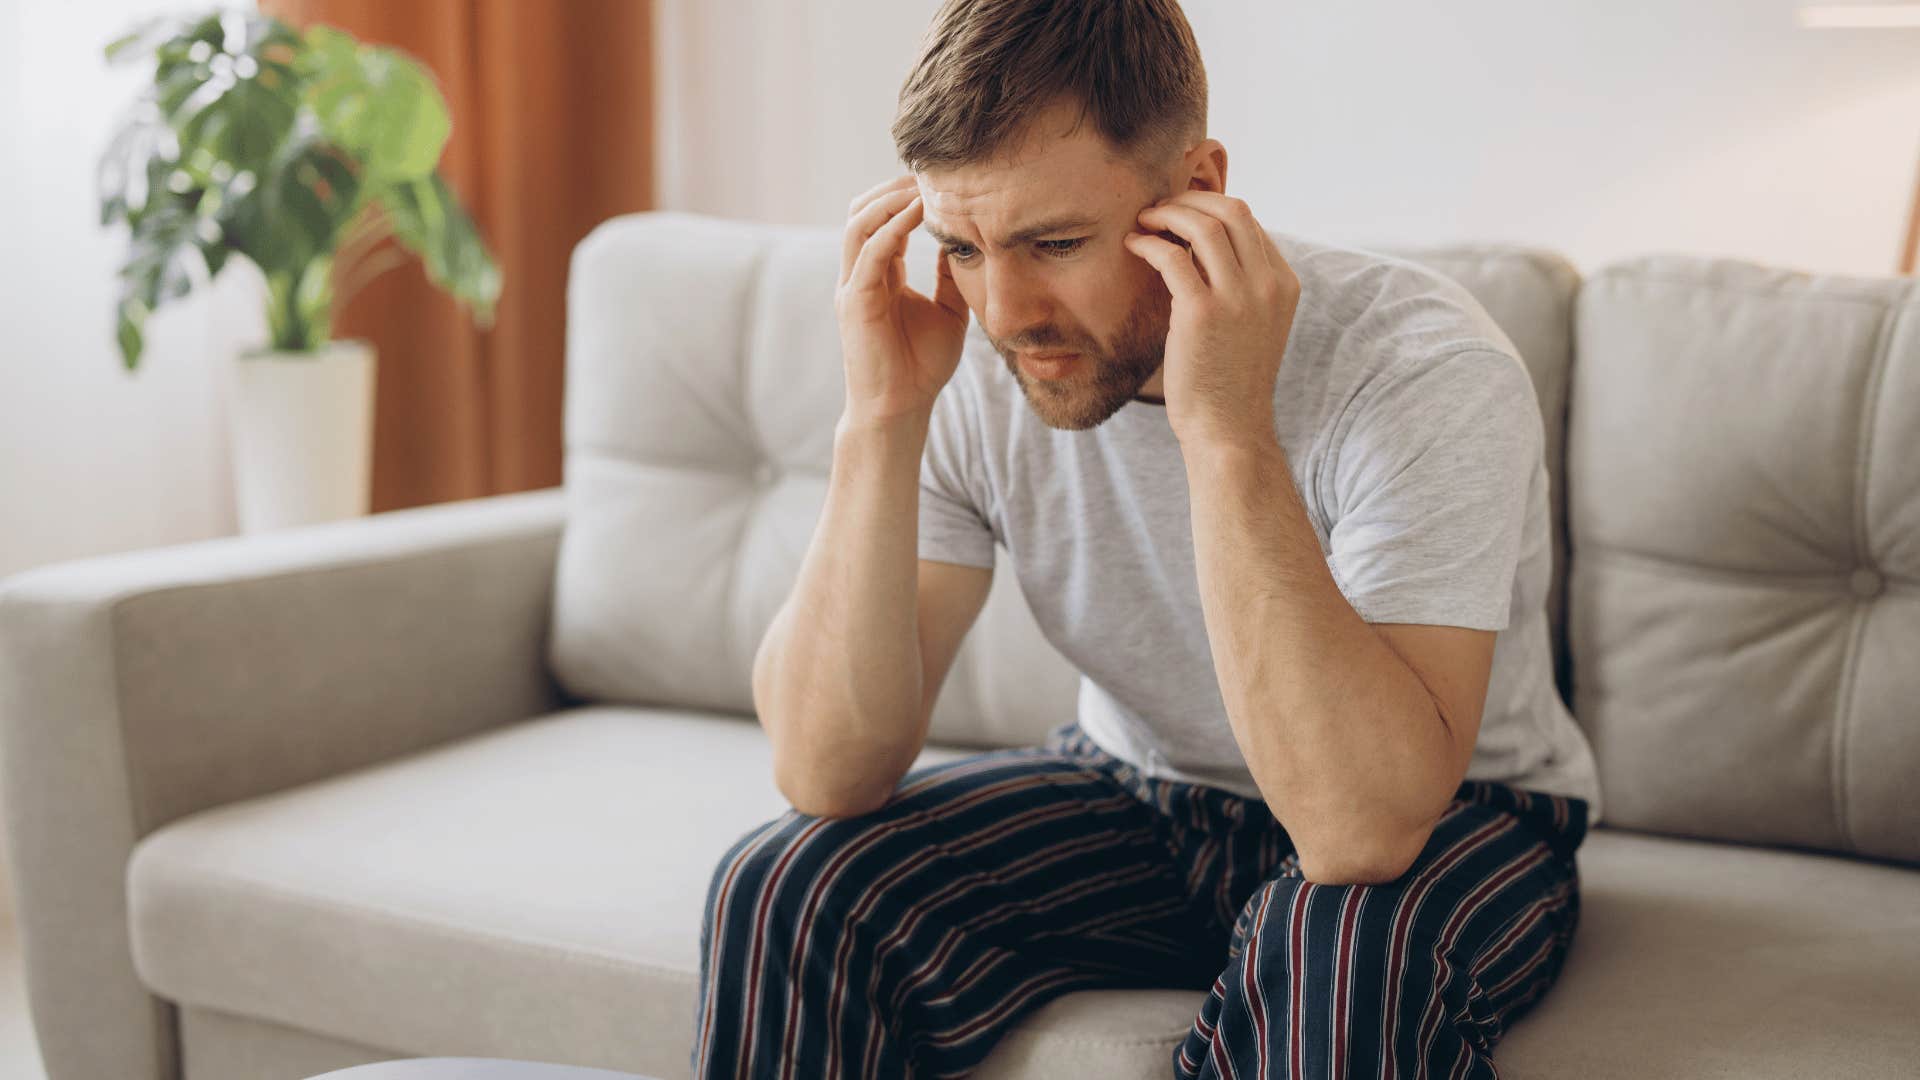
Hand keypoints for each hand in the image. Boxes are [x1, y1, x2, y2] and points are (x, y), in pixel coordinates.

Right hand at [835, 174, 970, 428]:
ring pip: (859, 223)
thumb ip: (950, 277)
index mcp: (877, 275)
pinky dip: (892, 226)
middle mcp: (859, 275)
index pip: (882, 220)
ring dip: (890, 199)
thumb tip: (964, 243)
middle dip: (893, 188)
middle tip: (930, 173)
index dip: (906, 196)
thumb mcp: (948, 311)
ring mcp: (852, 286)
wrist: (901, 408)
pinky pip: (869, 251)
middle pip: (862, 211)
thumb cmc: (921, 366)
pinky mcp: (854, 301)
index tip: (941, 180)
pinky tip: (920, 213)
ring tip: (924, 187)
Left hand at [1122, 191, 1300, 448]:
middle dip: (1190, 199)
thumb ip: (1238, 284)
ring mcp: (1238, 297)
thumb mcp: (1250, 324)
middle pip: (1231, 210)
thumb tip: (1198, 243)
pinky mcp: (1202, 313)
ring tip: (1144, 220)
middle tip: (1159, 207)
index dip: (1209, 207)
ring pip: (1203, 225)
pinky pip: (1171, 256)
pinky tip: (1134, 246)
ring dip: (1167, 214)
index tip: (1179, 212)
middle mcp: (1267, 285)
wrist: (1228, 429)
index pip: (1249, 221)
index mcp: (1284, 284)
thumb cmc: (1229, 380)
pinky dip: (1149, 243)